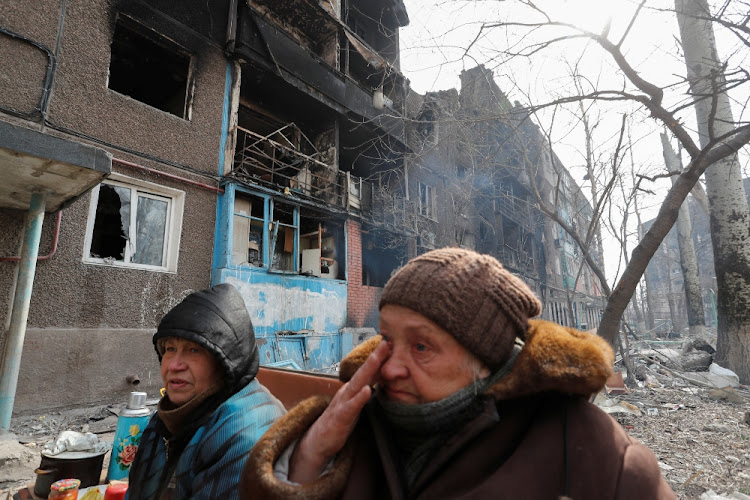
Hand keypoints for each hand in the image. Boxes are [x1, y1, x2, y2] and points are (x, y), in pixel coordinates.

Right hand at [289, 340, 389, 482]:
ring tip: (377, 357)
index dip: (379, 359)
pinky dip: (359, 397)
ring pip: (357, 384)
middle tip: (386, 342)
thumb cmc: (340, 422)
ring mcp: (343, 403)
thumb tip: (382, 383)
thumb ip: (366, 393)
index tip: (392, 345)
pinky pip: (351, 406)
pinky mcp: (340, 417)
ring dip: (367, 370)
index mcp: (352, 390)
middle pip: (363, 372)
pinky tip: (368, 390)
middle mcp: (347, 392)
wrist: (318, 442)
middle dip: (375, 357)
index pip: (368, 372)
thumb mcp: (355, 406)